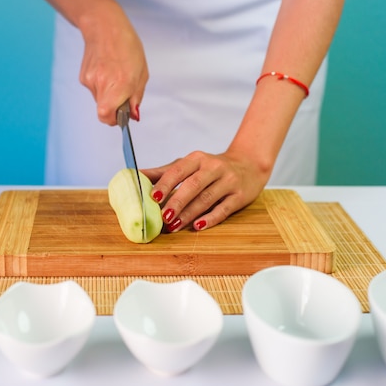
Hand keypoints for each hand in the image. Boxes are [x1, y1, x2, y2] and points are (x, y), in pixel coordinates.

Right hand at [78, 4, 147, 124]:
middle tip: (122, 94)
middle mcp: (102, 84)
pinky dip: (101, 86)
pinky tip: (106, 71)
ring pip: (99, 100)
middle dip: (114, 107)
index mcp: (120, 84)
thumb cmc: (126, 46)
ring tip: (114, 76)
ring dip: (108, 95)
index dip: (115, 121)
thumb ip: (136, 97)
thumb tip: (133, 115)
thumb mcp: (142, 73)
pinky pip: (94, 90)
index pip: (107, 116)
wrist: (104, 27)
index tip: (122, 116)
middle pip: (104, 111)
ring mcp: (90, 81)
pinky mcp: (83, 77)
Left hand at [141, 150, 270, 232]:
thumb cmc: (212, 167)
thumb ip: (165, 172)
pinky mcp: (239, 196)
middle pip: (193, 186)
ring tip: (174, 226)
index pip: (178, 170)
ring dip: (189, 214)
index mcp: (197, 159)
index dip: (165, 184)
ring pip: (206, 199)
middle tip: (163, 217)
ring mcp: (228, 182)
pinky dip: (210, 218)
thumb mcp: (190, 164)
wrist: (249, 165)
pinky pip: (224, 209)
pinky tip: (198, 226)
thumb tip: (136, 176)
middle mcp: (214, 168)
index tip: (152, 197)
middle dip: (176, 202)